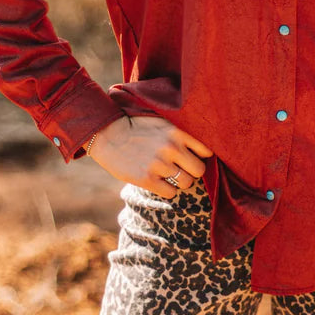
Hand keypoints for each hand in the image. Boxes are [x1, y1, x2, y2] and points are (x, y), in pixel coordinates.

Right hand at [88, 115, 212, 198]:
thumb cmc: (138, 128)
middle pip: (199, 170)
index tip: (191, 157)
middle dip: (190, 171)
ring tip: (166, 174)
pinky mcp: (147, 179)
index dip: (200, 156)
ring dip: (178, 182)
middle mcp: (171, 148)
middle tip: (179, 168)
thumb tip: (204, 149)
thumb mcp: (162, 121)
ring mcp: (159, 164)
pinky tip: (156, 181)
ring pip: (186, 183)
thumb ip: (182, 132)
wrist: (108, 135)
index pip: (206, 151)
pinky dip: (166, 190)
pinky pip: (171, 193)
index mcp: (177, 132)